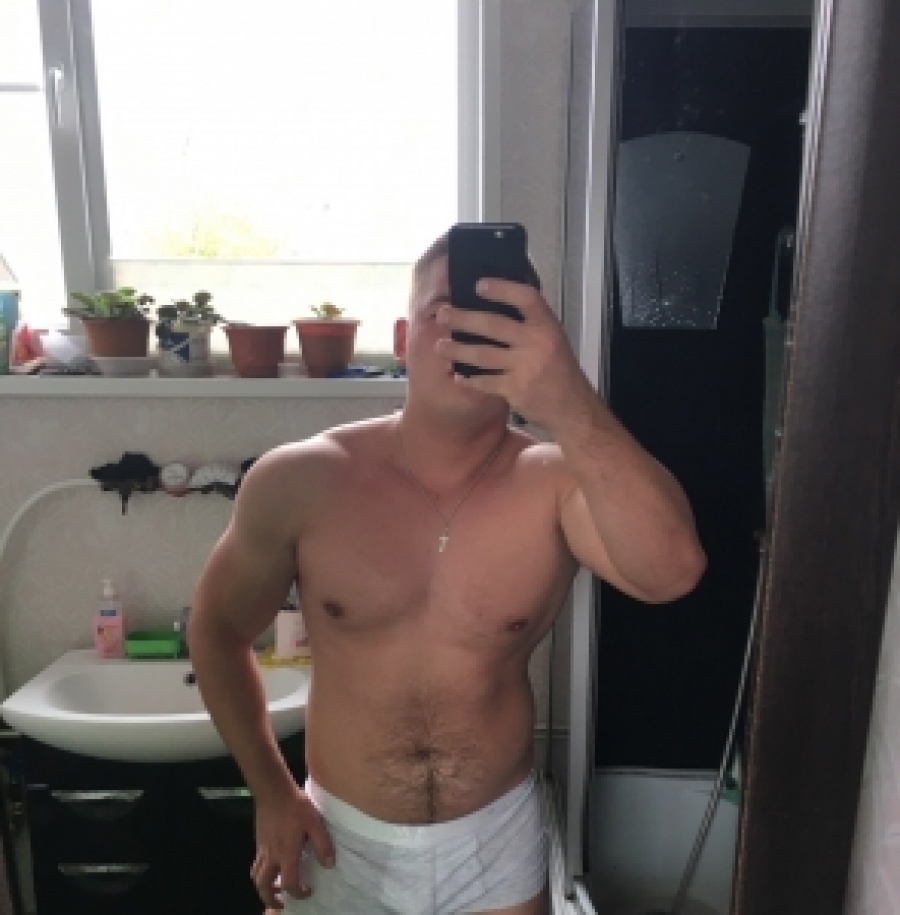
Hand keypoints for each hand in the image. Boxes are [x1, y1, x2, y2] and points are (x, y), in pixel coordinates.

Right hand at [251, 784, 334, 909]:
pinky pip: (256, 863)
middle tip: (282, 902)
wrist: (273, 790)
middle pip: (263, 886)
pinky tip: (273, 864)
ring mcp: (262, 849)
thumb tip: (329, 865)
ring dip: (264, 887)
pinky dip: (262, 871)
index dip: (298, 893)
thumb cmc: (296, 805)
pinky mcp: (259, 841)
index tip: (308, 891)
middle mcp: (271, 856)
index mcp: (286, 854)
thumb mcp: (315, 823)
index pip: (289, 884)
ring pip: (256, 876)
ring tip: (275, 887)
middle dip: (271, 899)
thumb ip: (323, 844)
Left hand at [435, 278, 594, 431]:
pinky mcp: (515, 390)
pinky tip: (459, 375)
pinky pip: (484, 382)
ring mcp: (525, 367)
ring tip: (440, 346)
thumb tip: (499, 300)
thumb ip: (531, 323)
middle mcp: (537, 344)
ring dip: (457, 350)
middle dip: (463, 319)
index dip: (502, 289)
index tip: (479, 285)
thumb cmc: (559, 369)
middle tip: (442, 315)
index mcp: (547, 326)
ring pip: (482, 354)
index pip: (526, 298)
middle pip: (494, 325)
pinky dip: (469, 379)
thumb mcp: (553, 338)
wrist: (572, 407)